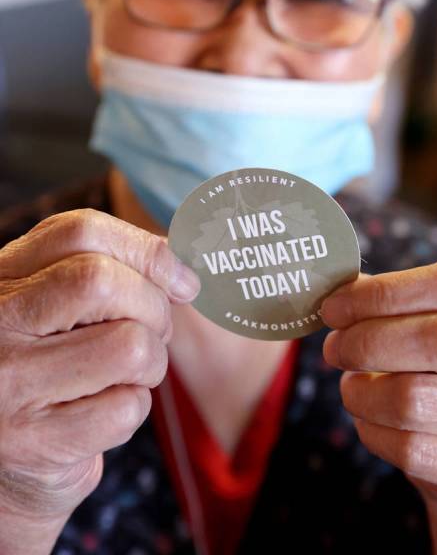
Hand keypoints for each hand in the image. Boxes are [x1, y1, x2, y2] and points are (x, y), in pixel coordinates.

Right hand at [0, 209, 198, 537]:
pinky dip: (133, 409)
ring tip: (128, 375)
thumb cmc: (45, 367)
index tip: (181, 277)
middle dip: (154, 307)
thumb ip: (103, 270)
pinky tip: (103, 414)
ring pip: (130, 346)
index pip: (79, 231)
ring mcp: (9, 382)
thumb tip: (181, 264)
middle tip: (154, 331)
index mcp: (2, 277)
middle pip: (103, 281)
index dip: (145, 248)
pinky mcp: (34, 442)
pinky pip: (126, 408)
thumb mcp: (53, 306)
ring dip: (151, 363)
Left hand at [321, 260, 436, 505]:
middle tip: (334, 348)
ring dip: (362, 392)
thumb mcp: (436, 318)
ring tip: (350, 385)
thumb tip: (336, 292)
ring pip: (415, 401)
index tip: (335, 306)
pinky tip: (369, 418)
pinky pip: (411, 449)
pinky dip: (372, 431)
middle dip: (368, 342)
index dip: (382, 293)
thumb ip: (392, 300)